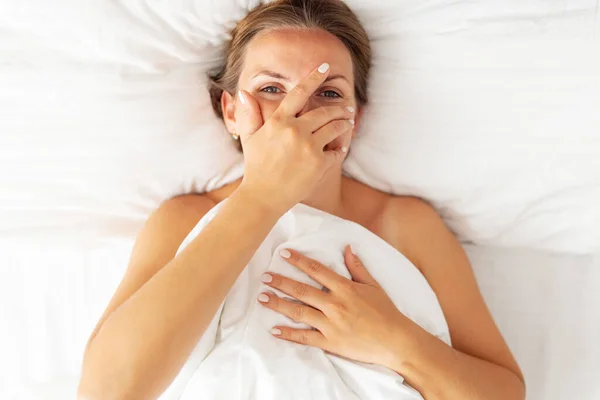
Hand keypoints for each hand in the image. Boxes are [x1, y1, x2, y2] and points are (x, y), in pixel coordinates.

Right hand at [235, 63, 354, 211]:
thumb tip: (243, 93)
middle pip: (324, 112)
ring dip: (345, 124)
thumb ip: (249, 115)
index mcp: (279, 121)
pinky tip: (342, 147)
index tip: (326, 68)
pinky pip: (336, 152)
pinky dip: (340, 149)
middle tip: (347, 108)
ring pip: (335, 128)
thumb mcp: (249, 139)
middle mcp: (295, 131)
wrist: (263, 197)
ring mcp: (309, 147)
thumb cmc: (256, 167)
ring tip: (349, 122)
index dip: (314, 78)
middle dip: (339, 109)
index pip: (299, 93)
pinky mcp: (319, 164)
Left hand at [257, 245, 410, 368]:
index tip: (283, 254)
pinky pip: (305, 337)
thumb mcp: (373, 286)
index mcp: (344, 288)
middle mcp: (335, 304)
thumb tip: (347, 248)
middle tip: (265, 276)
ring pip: (298, 312)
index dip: (298, 260)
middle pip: (301, 290)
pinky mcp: (330, 342)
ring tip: (262, 298)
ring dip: (278, 304)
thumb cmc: (386, 312)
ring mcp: (331, 324)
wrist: (395, 341)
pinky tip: (274, 330)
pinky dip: (289, 334)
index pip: (316, 270)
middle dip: (281, 282)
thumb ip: (357, 267)